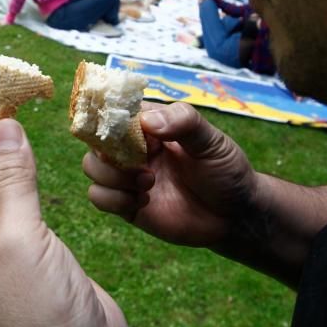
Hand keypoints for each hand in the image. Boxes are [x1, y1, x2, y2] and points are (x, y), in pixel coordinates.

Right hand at [83, 102, 257, 248]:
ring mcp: (128, 176)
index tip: (117, 127)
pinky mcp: (126, 204)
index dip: (108, 116)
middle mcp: (134, 148)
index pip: (116, 110)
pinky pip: (98, 197)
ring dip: (112, 175)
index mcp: (152, 125)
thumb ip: (184, 123)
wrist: (234, 216)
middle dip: (109, 151)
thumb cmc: (225, 170)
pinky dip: (114, 199)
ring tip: (149, 183)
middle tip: (141, 163)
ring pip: (92, 168)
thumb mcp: (212, 141)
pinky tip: (144, 202)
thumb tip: (147, 120)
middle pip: (96, 139)